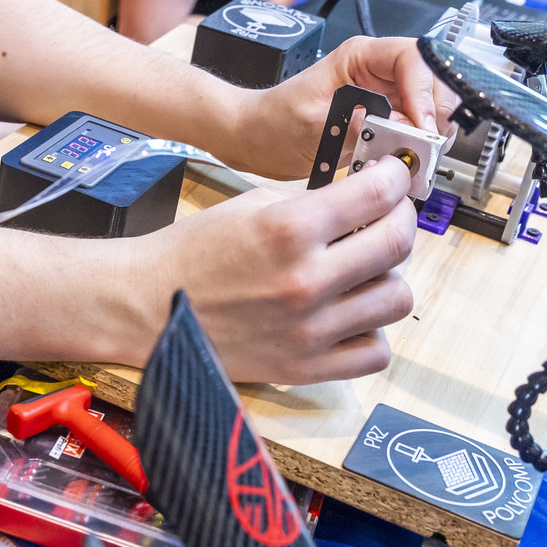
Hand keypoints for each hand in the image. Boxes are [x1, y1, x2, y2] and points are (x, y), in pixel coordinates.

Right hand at [131, 157, 416, 383]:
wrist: (146, 307)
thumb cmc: (191, 255)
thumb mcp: (251, 206)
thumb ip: (313, 203)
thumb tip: (364, 198)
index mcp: (289, 229)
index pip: (378, 194)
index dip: (395, 179)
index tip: (393, 178)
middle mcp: (305, 280)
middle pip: (397, 244)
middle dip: (401, 219)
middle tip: (390, 216)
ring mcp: (309, 329)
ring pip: (397, 299)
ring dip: (389, 277)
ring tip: (366, 270)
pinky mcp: (304, 367)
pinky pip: (374, 353)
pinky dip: (372, 331)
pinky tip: (352, 315)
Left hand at [229, 36, 457, 181]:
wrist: (255, 141)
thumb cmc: (272, 124)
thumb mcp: (313, 126)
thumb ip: (360, 125)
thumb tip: (402, 131)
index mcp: (359, 56)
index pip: (413, 58)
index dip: (425, 91)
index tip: (423, 125)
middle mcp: (376, 71)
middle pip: (431, 80)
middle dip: (435, 113)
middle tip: (426, 146)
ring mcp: (383, 94)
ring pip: (429, 105)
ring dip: (430, 131)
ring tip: (417, 156)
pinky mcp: (383, 119)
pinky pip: (415, 128)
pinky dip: (418, 145)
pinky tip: (407, 161)